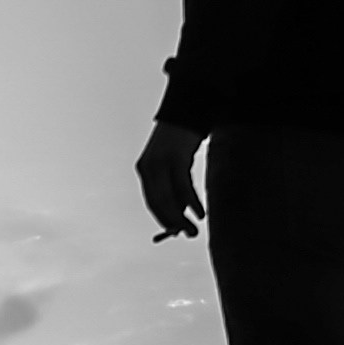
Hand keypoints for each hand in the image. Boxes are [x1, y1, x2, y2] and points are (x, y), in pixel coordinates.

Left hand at [135, 121, 205, 239]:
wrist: (187, 109)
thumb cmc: (183, 139)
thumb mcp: (174, 163)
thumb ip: (174, 185)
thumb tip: (181, 213)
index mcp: (144, 169)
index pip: (151, 201)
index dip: (163, 218)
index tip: (175, 231)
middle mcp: (149, 167)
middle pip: (159, 203)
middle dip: (173, 222)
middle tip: (188, 235)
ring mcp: (160, 162)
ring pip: (169, 198)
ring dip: (182, 217)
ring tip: (194, 230)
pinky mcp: (175, 158)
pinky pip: (182, 186)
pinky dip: (191, 202)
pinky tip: (199, 213)